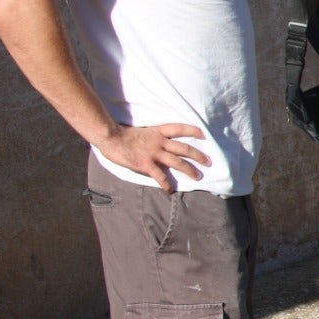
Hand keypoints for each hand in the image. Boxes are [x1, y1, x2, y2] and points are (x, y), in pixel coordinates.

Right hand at [95, 122, 209, 193]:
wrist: (110, 137)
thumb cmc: (122, 134)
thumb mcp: (142, 131)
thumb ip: (152, 136)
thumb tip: (160, 141)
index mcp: (158, 131)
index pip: (179, 128)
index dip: (193, 131)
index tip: (204, 135)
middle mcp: (159, 142)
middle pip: (184, 148)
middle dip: (198, 156)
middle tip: (209, 162)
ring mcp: (153, 153)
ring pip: (178, 162)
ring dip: (189, 170)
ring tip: (198, 177)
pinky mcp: (146, 164)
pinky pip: (160, 176)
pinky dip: (167, 184)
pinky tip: (170, 190)